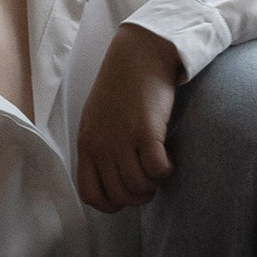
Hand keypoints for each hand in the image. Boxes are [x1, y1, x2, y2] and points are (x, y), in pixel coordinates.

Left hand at [74, 21, 181, 212]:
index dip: (112, 203)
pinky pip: (158, 171)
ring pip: (140, 186)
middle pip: (121, 196)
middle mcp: (100, 145)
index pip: (90, 195)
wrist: (140, 53)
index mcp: (86, 143)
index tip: (128, 193)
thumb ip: (100, 148)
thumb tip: (115, 180)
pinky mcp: (146, 132)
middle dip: (140, 195)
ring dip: (155, 182)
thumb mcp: (98, 119)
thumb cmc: (122, 85)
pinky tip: (170, 155)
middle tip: (150, 178)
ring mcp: (122, 139)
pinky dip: (167, 170)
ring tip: (160, 163)